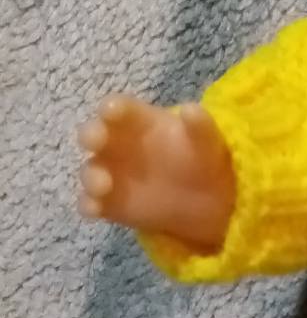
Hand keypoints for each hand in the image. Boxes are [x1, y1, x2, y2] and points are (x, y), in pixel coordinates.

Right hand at [76, 93, 235, 251]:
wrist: (206, 199)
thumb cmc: (200, 157)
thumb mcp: (207, 141)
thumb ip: (200, 126)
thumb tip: (191, 110)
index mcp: (138, 122)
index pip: (118, 108)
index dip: (112, 107)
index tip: (112, 110)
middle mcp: (116, 144)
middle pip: (92, 134)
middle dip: (91, 134)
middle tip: (96, 140)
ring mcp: (109, 174)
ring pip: (89, 171)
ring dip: (91, 175)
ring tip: (103, 185)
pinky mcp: (108, 203)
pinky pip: (90, 203)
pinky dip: (90, 205)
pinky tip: (97, 210)